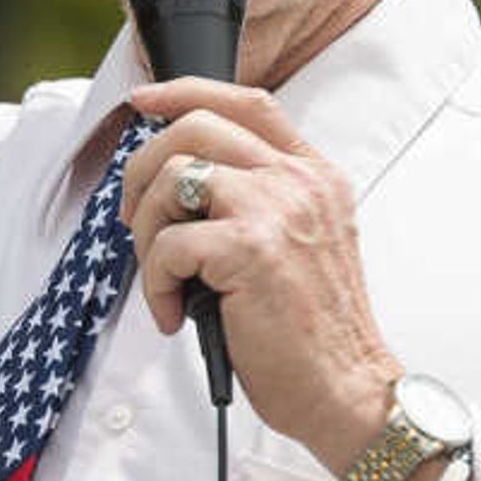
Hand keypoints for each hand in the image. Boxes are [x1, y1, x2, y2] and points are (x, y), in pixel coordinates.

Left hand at [118, 79, 397, 463]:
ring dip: (147, 234)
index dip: (185, 91)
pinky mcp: (249, 248)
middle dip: (142, 171)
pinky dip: (156, 283)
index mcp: (313, 176)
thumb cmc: (314, 333)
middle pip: (195, 128)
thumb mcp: (302, 246)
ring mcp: (276, 210)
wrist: (345, 389)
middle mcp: (298, 182)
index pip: (247, 102)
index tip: (142, 101)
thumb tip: (180, 187)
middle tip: (135, 223)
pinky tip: (175, 312)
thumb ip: (260, 204)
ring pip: (172, 178)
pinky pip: (168, 243)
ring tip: (165, 280)